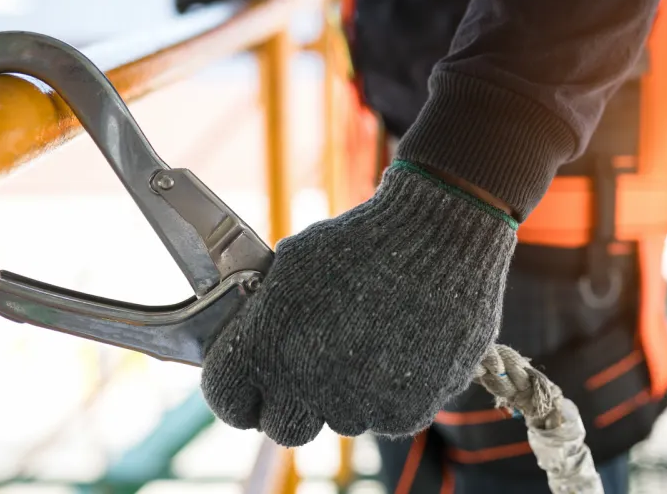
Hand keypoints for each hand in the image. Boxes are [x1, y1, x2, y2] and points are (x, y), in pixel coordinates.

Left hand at [200, 162, 518, 445]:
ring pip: (340, 420)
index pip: (227, 400)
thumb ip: (261, 315)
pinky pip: (384, 418)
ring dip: (348, 395)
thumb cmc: (362, 242)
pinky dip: (391, 395)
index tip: (256, 386)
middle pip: (283, 428)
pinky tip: (402, 351)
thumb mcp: (291, 266)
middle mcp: (304, 384)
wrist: (439, 238)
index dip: (240, 394)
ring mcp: (356, 404)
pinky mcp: (402, 413)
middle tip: (317, 370)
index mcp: (264, 345)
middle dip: (294, 404)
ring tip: (372, 344)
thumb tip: (248, 345)